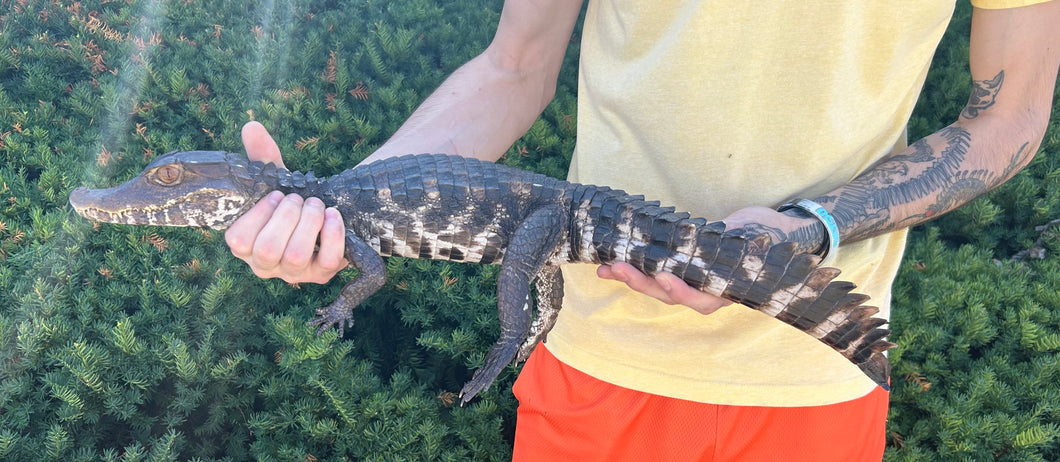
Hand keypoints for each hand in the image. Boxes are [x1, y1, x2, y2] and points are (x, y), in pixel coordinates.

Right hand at [224, 121, 347, 283]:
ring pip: (294, 256)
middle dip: (286, 217)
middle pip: (266, 250)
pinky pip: (326, 262)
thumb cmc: (292, 201)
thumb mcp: (276, 180)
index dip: (258, 214)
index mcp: (245, 245)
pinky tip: (335, 216)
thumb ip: (262, 156)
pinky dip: (333, 236)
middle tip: (300, 198)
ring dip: (309, 223)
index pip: (238, 240)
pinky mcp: (321, 275)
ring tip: (317, 205)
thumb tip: (251, 126)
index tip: (277, 194)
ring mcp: (293, 273)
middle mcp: (265, 265)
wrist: (327, 216)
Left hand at [596, 206, 823, 314]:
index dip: (681, 291)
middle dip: (641, 282)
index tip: (664, 277)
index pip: (701, 300)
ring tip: (606, 268)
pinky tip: (614, 260)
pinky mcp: (682, 264)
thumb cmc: (768, 237)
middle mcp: (706, 290)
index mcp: (726, 290)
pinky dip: (637, 266)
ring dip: (632, 276)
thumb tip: (742, 240)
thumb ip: (744, 247)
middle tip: (616, 268)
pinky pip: (656, 270)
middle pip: (669, 295)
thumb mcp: (760, 241)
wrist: (772, 231)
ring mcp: (693, 278)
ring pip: (658, 286)